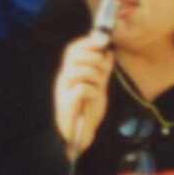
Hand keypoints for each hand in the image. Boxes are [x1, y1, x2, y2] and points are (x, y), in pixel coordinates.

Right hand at [53, 34, 115, 158]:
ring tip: (99, 83)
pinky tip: (95, 96)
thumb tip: (109, 52)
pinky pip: (81, 89)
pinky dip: (92, 89)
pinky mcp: (68, 104)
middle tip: (103, 66)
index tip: (103, 42)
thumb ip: (103, 70)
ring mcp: (64, 91)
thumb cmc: (87, 108)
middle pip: (74, 56)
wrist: (79, 133)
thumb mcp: (99, 86)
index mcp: (70, 72)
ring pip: (77, 70)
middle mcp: (64, 79)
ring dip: (94, 73)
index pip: (72, 50)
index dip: (86, 42)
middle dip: (93, 57)